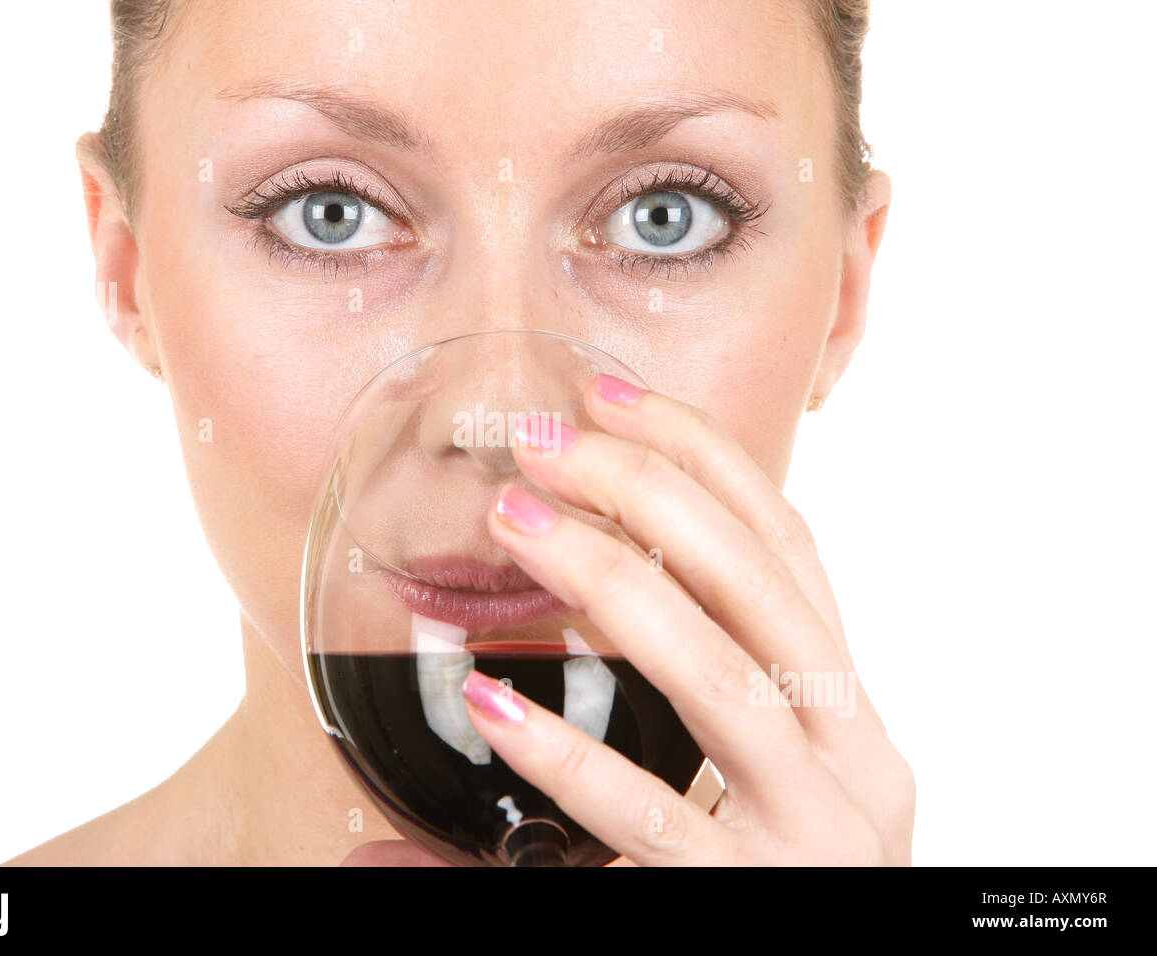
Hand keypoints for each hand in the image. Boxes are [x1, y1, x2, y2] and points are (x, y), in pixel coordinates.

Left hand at [455, 373, 914, 865]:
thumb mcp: (737, 782)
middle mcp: (857, 761)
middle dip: (654, 493)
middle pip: (762, 590)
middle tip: (542, 437)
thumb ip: (665, 707)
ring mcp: (818, 836)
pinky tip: (491, 701)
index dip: (708, 460)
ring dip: (613, 585)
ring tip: (515, 520)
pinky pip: (655, 818)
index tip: (615, 393)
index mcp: (851, 714)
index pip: (789, 552)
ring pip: (723, 678)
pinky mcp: (757, 902)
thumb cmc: (753, 874)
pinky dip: (571, 754)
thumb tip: (487, 662)